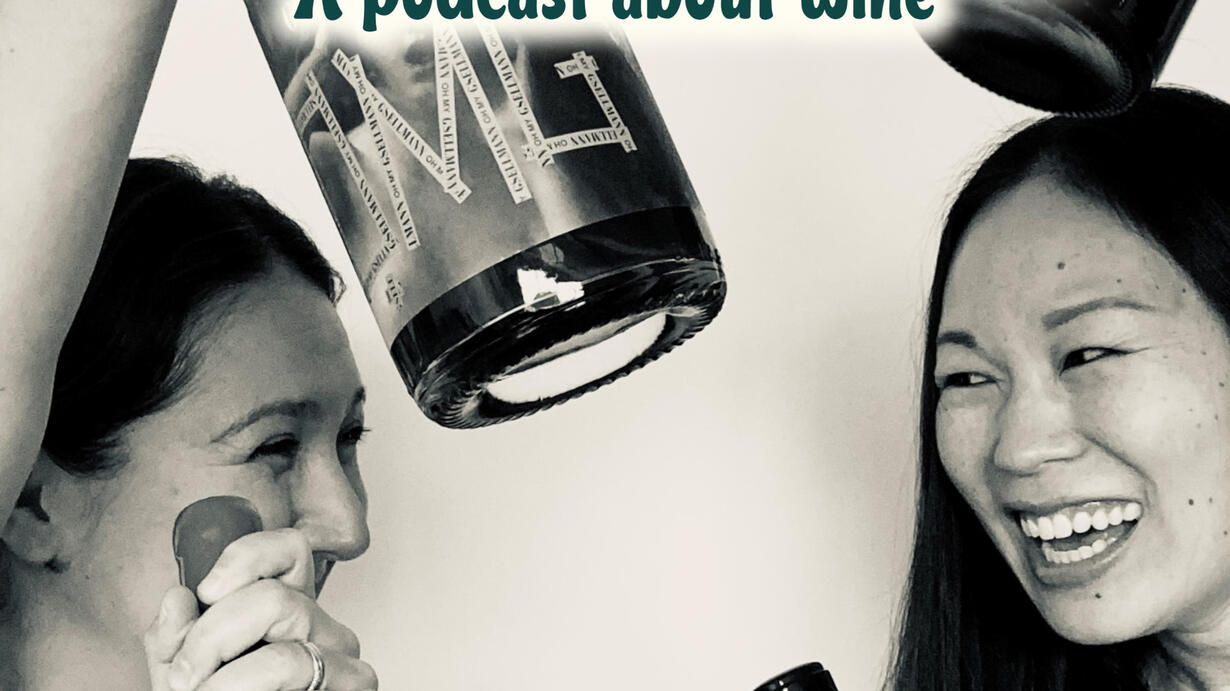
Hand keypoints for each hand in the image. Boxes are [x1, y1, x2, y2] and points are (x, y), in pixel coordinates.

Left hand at [143, 528, 377, 690]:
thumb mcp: (181, 677)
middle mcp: (323, 629)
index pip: (289, 550)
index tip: (206, 589)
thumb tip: (178, 599)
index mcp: (286, 612)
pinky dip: (240, 688)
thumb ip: (172, 639)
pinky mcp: (356, 690)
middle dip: (212, 635)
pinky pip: (290, 667)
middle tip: (186, 677)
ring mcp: (344, 663)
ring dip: (225, 677)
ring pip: (286, 636)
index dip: (247, 555)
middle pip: (275, 596)